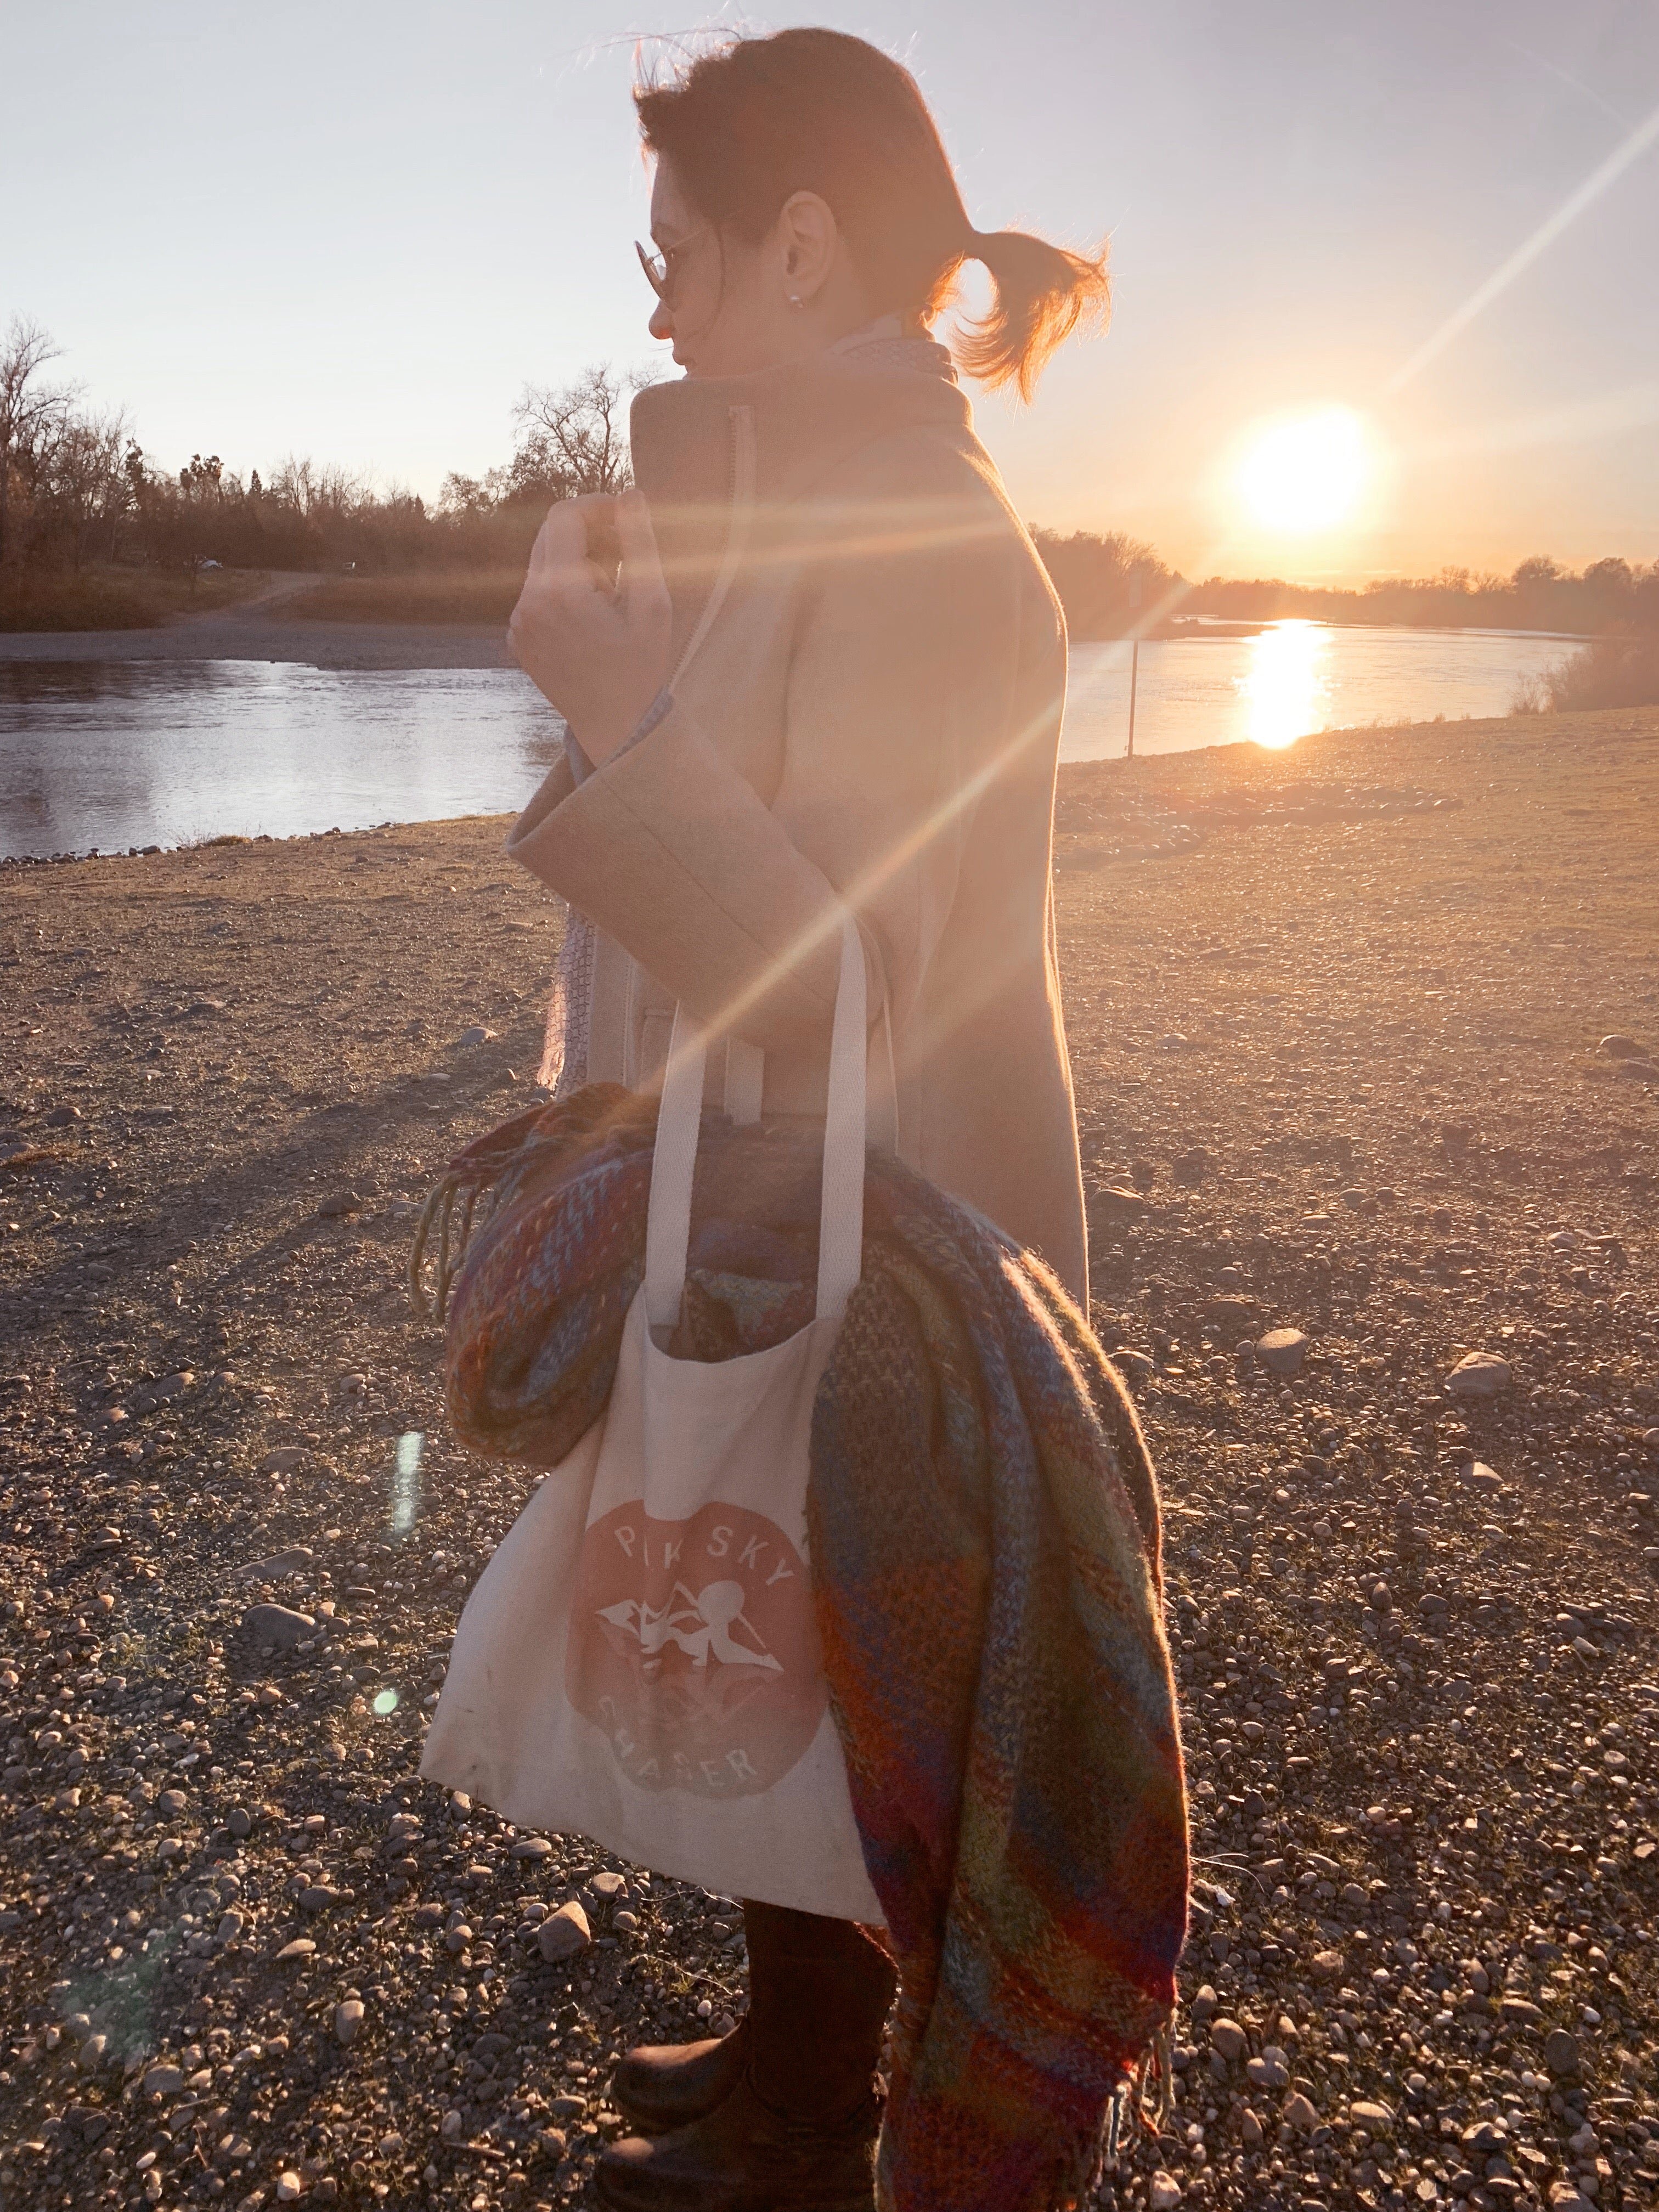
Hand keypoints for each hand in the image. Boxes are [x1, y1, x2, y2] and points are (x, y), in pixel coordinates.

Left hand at [508, 489, 671, 762]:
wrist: (616, 726)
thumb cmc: (642, 667)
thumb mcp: (652, 603)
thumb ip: (640, 543)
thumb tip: (630, 493)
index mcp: (560, 591)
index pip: (566, 516)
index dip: (596, 504)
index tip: (624, 514)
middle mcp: (528, 603)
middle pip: (549, 534)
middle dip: (586, 530)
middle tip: (624, 550)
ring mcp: (517, 622)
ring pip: (542, 562)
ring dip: (575, 561)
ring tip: (611, 592)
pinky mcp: (516, 637)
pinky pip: (535, 593)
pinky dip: (562, 589)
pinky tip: (591, 618)